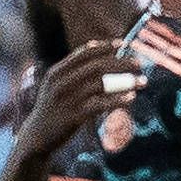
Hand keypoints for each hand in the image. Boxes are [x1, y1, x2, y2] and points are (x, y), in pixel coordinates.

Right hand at [16, 41, 138, 160]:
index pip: (84, 53)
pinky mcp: (74, 116)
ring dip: (125, 82)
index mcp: (57, 72)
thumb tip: (98, 52)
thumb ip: (74, 71)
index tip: (123, 43)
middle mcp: (61, 82)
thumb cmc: (54, 109)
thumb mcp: (57, 85)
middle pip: (96, 66)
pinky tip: (132, 98)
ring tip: (143, 81)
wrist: (37, 136)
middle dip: (121, 63)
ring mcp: (67, 98)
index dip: (105, 47)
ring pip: (102, 84)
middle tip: (139, 63)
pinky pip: (100, 104)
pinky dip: (117, 100)